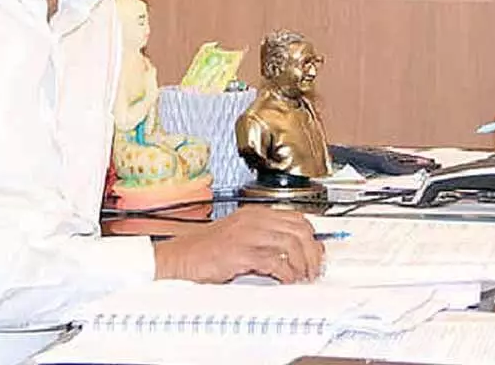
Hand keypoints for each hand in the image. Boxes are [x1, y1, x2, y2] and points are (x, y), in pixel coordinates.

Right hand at [153, 206, 323, 283]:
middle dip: (312, 251)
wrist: (177, 258)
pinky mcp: (239, 253)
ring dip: (302, 263)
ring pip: (290, 243)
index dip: (312, 236)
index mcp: (255, 214)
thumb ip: (266, 239)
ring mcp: (246, 235)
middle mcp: (253, 220)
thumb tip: (297, 251)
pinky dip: (286, 272)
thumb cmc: (206, 251)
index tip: (317, 253)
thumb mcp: (240, 237)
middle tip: (314, 269)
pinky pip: (273, 261)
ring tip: (303, 277)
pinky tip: (286, 280)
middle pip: (299, 229)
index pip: (297, 218)